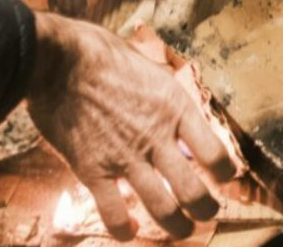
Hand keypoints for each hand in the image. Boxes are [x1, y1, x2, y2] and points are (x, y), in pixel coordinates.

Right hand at [27, 13, 237, 240]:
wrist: (56, 60)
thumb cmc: (98, 53)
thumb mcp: (146, 64)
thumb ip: (161, 91)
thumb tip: (169, 102)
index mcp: (174, 107)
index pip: (215, 153)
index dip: (225, 172)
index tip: (224, 177)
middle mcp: (155, 137)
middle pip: (194, 190)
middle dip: (206, 209)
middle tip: (207, 212)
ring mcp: (125, 157)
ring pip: (163, 209)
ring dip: (177, 227)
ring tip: (182, 231)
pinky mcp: (92, 170)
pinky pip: (113, 213)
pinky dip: (123, 229)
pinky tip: (128, 230)